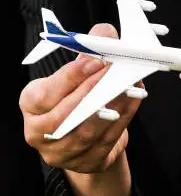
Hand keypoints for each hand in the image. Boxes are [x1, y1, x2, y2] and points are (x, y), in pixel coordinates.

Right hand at [20, 24, 143, 172]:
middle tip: (116, 70)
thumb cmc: (76, 100)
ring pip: (88, 130)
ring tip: (129, 86)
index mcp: (31, 106)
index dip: (71, 77)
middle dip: (94, 90)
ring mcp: (63, 152)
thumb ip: (86, 55)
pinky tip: (134, 99)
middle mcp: (40, 132)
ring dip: (112, 105)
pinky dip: (123, 117)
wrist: (85, 139)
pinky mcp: (87, 162)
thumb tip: (104, 33)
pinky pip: (108, 139)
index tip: (95, 59)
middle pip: (67, 114)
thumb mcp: (73, 77)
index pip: (45, 94)